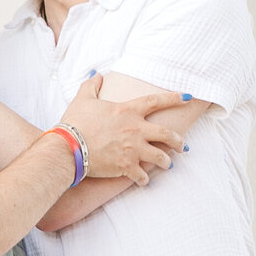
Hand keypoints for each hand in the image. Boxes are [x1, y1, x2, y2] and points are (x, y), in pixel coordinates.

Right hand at [59, 75, 183, 185]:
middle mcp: (135, 129)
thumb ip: (92, 85)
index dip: (174, 98)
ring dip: (166, 161)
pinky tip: (144, 180)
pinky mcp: (126, 166)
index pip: (156, 101)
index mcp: (127, 111)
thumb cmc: (75, 122)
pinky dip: (144, 179)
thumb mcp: (83, 99)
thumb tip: (95, 74)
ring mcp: (133, 149)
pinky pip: (142, 175)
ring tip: (168, 164)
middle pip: (167, 134)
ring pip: (160, 157)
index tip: (187, 97)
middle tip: (183, 146)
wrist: (68, 147)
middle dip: (178, 141)